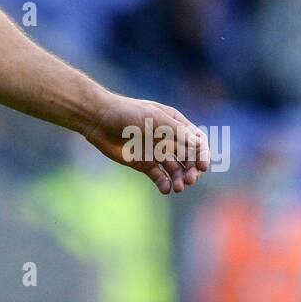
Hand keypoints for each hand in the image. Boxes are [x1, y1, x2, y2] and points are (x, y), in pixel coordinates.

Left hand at [81, 92, 210, 194]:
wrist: (98, 120)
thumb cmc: (126, 112)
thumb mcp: (153, 118)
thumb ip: (175, 131)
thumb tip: (198, 144)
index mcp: (174, 123)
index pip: (197, 141)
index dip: (202, 154)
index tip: (202, 166)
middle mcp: (168, 138)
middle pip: (188, 158)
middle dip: (192, 170)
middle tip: (190, 180)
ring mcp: (156, 152)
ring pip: (175, 170)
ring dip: (180, 179)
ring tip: (178, 187)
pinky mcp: (143, 163)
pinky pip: (159, 176)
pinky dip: (164, 183)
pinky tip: (166, 189)